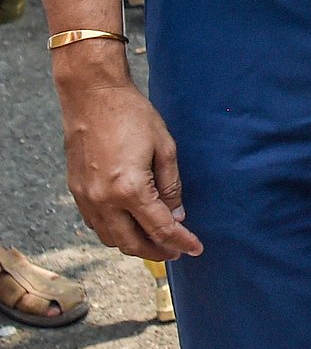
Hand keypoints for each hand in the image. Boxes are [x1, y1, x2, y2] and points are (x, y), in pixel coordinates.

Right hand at [55, 61, 202, 262]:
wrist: (93, 96)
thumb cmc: (131, 115)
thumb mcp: (164, 147)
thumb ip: (172, 186)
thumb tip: (177, 215)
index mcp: (130, 189)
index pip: (160, 228)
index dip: (181, 241)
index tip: (195, 248)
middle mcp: (104, 201)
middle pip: (132, 244)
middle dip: (157, 252)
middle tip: (176, 250)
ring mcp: (86, 199)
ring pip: (111, 239)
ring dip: (134, 245)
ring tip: (155, 240)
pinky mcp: (76, 192)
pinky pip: (96, 225)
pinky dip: (115, 232)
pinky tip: (129, 225)